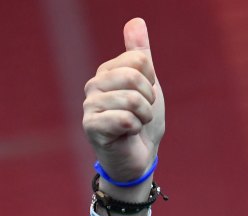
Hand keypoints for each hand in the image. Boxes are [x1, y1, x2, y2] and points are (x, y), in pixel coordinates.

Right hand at [82, 18, 164, 183]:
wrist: (140, 157)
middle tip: (143, 112)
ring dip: (144, 116)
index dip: (151, 80)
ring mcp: (90, 106)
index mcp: (107, 72)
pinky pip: (126, 119)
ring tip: (136, 124)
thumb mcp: (149, 85)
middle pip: (134, 77)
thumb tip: (136, 21)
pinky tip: (128, 134)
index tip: (146, 95)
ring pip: (132, 99)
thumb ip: (140, 54)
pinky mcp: (92, 127)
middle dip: (149, 99)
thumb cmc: (143, 121)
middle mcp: (94, 85)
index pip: (139, 59)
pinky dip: (135, 128)